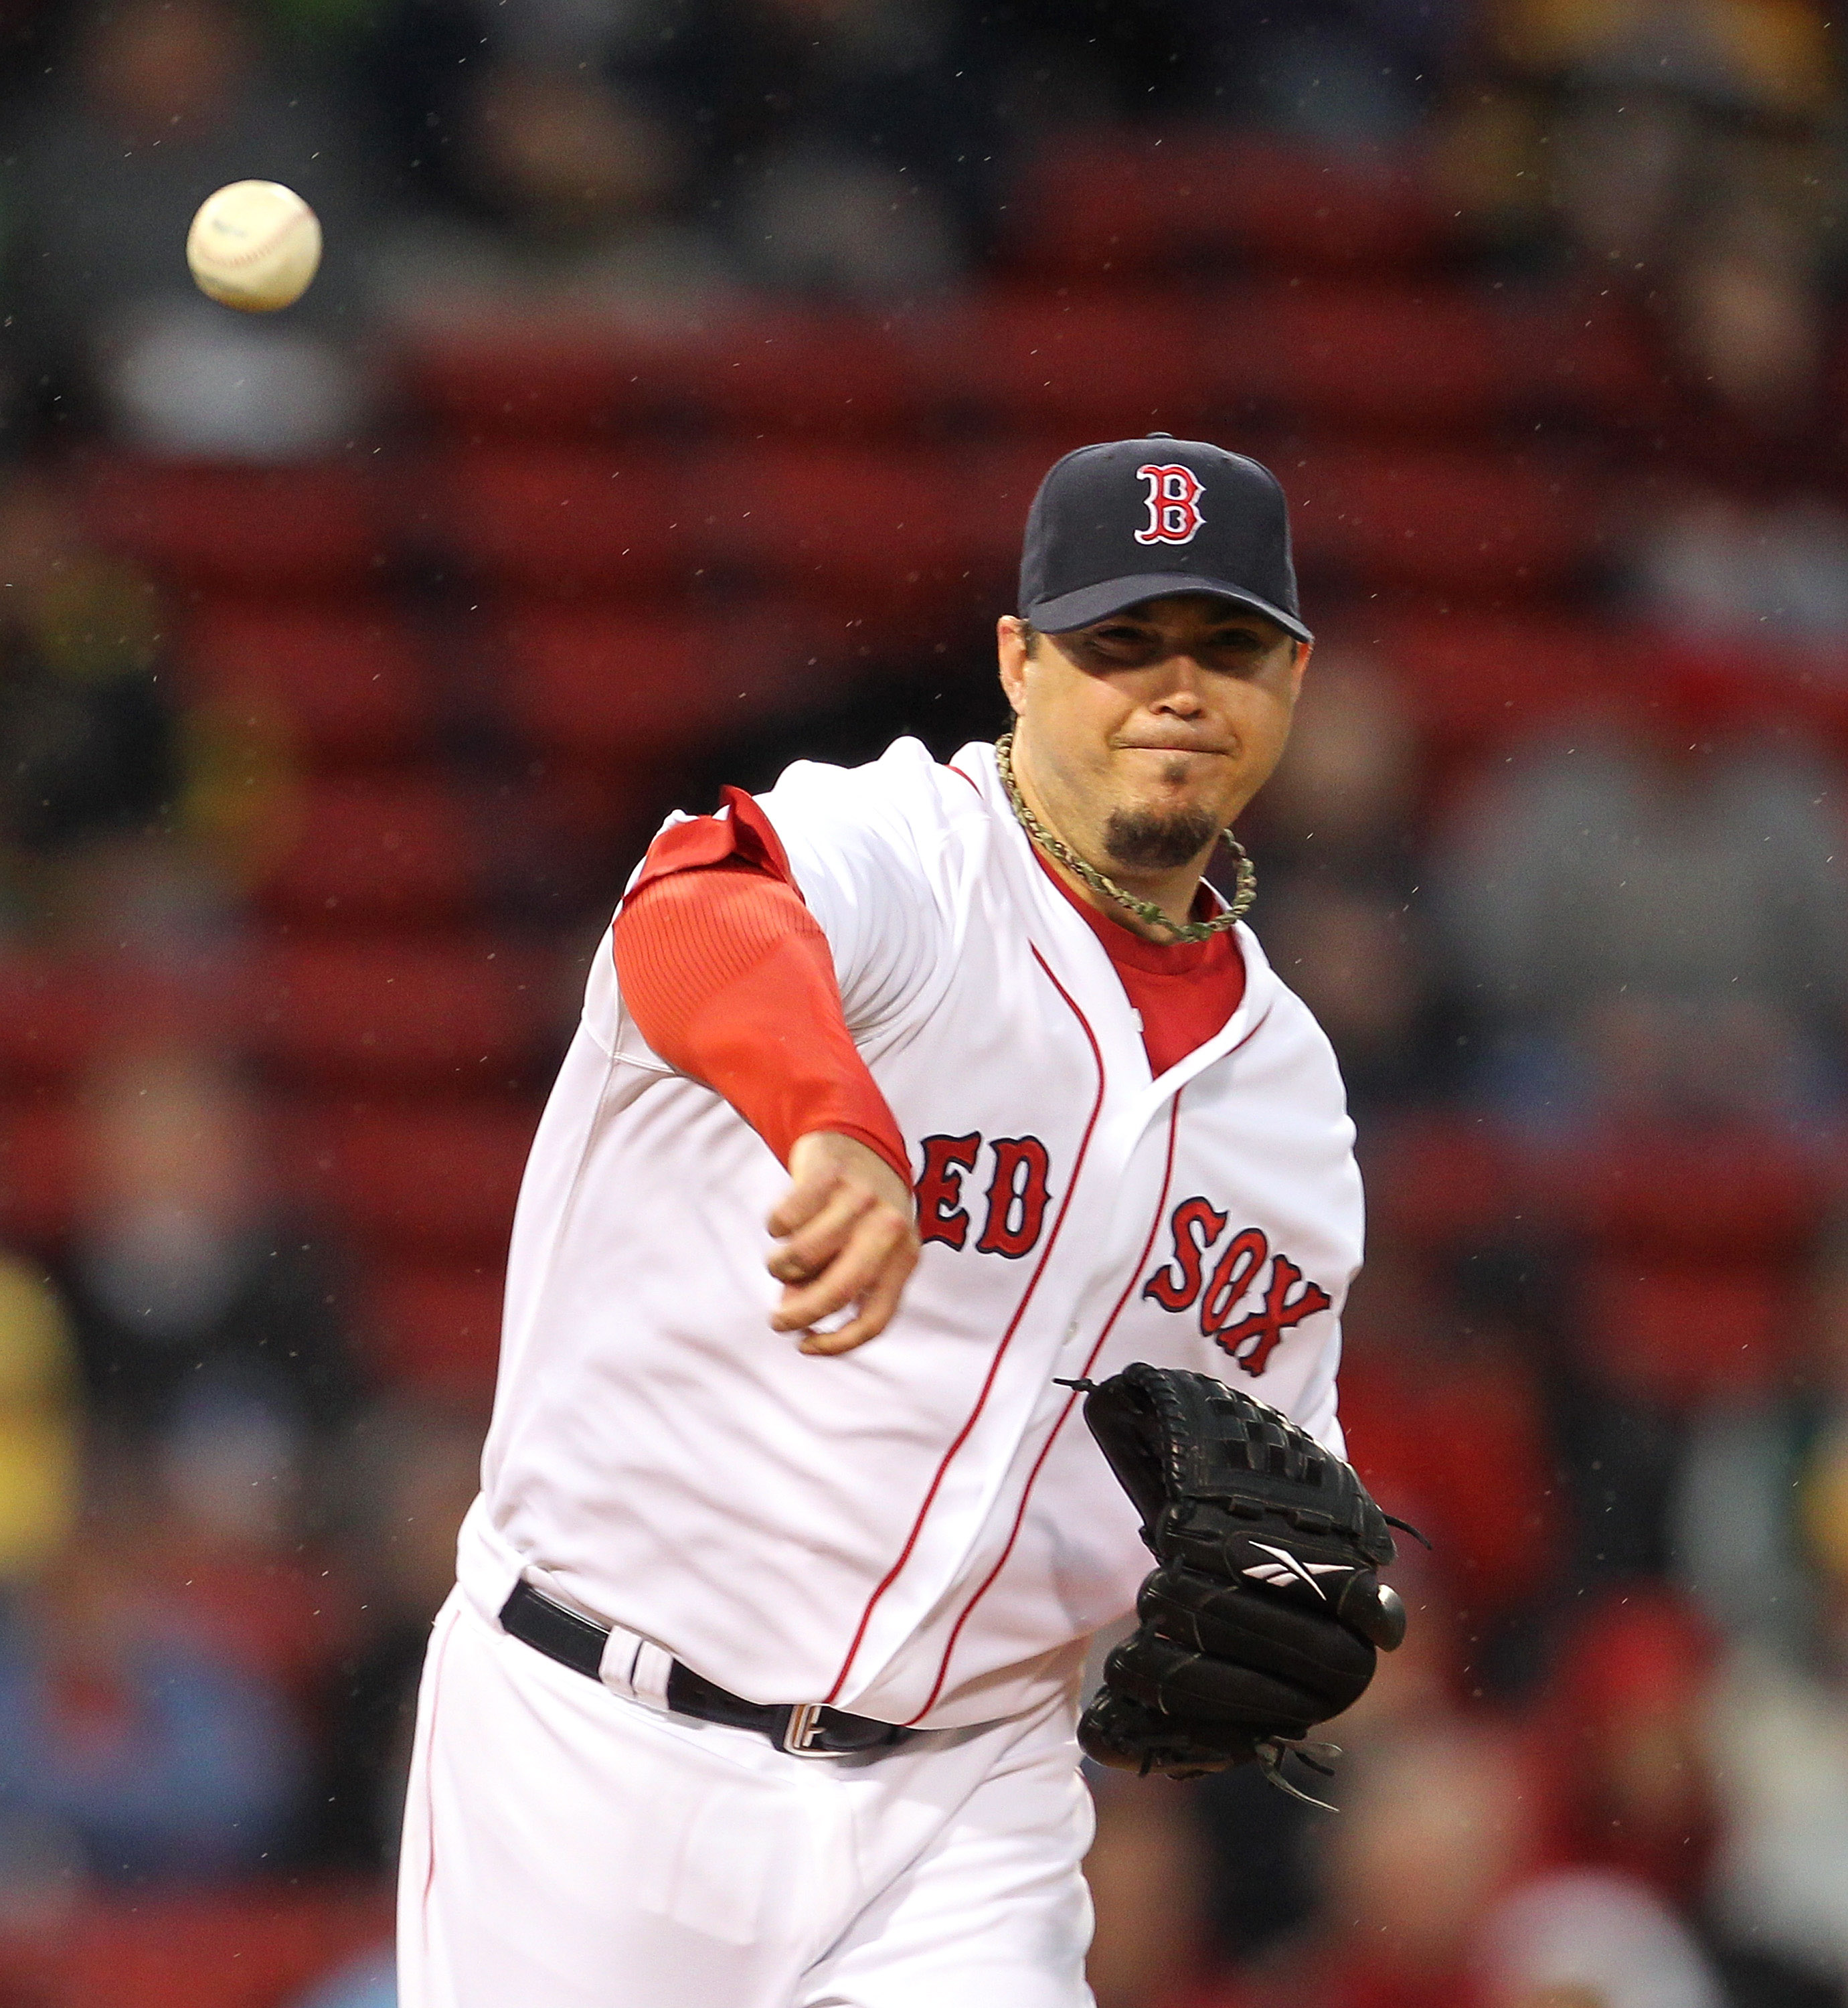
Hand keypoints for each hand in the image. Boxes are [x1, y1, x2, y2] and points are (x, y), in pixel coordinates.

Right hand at [765, 1132, 918, 1354]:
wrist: (857, 1139)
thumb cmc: (857, 1212)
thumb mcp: (862, 1251)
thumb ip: (831, 1284)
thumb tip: (792, 1315)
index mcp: (905, 1255)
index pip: (876, 1318)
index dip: (837, 1343)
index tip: (805, 1345)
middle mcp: (889, 1227)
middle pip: (839, 1291)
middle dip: (799, 1314)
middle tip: (777, 1321)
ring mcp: (860, 1198)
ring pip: (804, 1255)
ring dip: (782, 1267)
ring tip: (781, 1261)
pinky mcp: (829, 1173)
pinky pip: (785, 1219)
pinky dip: (776, 1226)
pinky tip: (783, 1223)